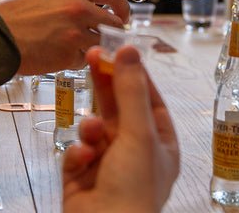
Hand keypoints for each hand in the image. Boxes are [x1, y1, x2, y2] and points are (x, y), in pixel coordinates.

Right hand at [0, 0, 128, 74]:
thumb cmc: (18, 14)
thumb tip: (100, 9)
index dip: (123, 8)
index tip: (121, 16)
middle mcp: (79, 6)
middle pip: (114, 22)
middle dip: (112, 32)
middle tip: (104, 38)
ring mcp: (75, 32)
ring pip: (103, 43)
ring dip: (95, 47)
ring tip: (78, 47)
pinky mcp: (68, 55)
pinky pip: (86, 59)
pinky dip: (78, 60)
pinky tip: (62, 55)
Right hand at [62, 46, 179, 212]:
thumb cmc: (133, 188)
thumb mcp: (138, 133)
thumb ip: (131, 90)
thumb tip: (129, 50)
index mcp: (159, 144)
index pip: (148, 99)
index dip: (134, 74)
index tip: (119, 50)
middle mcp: (135, 152)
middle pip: (119, 108)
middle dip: (106, 85)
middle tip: (91, 55)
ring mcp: (108, 163)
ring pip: (94, 127)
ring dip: (90, 128)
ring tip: (92, 134)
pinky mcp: (82, 175)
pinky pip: (78, 150)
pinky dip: (79, 152)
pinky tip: (84, 161)